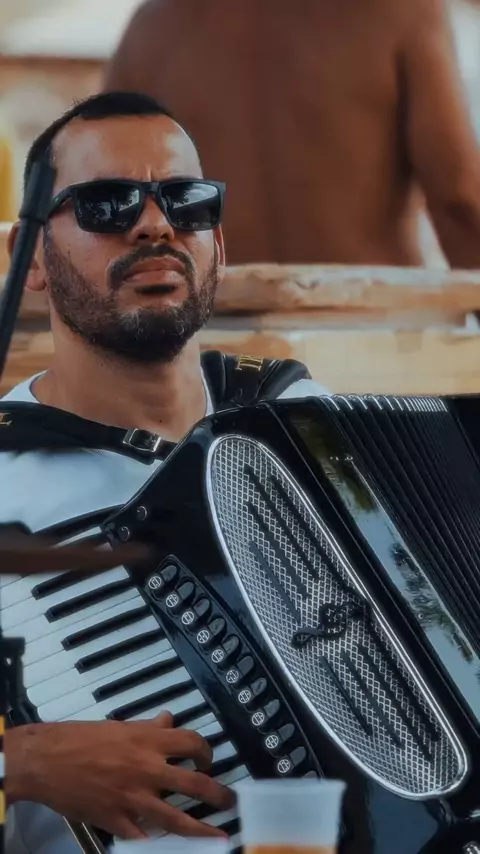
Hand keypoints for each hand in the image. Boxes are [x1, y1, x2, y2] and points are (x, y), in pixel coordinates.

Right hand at [5, 712, 235, 838]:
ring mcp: (134, 798)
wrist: (47, 761)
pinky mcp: (118, 821)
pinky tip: (170, 850)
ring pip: (177, 818)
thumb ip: (148, 727)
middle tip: (229, 801)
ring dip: (202, 829)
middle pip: (195, 783)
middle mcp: (147, 769)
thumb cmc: (80, 738)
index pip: (192, 743)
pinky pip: (144, 839)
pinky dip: (157, 845)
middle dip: (218, 795)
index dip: (206, 751)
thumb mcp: (119, 725)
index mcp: (148, 740)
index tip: (208, 759)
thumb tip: (168, 721)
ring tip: (219, 835)